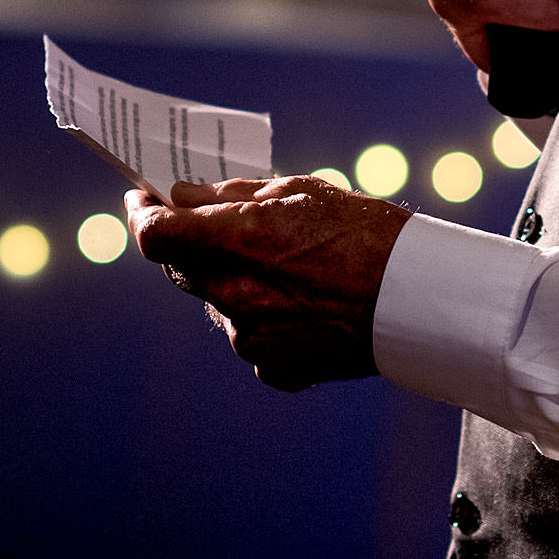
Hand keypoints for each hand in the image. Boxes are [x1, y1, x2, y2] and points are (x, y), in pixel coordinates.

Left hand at [125, 175, 411, 391]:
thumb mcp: (297, 191)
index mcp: (234, 242)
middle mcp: (233, 294)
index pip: (154, 234)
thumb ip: (231, 196)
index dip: (141, 215)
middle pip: (181, 269)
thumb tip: (185, 196)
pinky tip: (301, 303)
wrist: (418, 299)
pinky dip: (264, 319)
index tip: (139, 200)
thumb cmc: (363, 233)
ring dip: (232, 282)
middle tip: (213, 223)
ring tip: (284, 265)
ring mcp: (250, 337)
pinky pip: (251, 338)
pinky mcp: (274, 367)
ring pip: (217, 304)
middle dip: (190, 244)